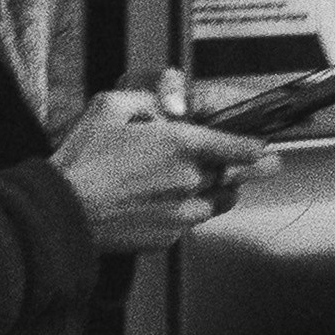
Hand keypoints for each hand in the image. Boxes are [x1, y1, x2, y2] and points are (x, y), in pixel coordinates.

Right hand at [50, 96, 251, 254]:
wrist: (62, 214)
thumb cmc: (82, 160)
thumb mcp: (110, 107)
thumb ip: (148, 98)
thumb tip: (171, 101)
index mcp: (180, 143)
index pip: (241, 145)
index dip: (258, 143)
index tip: (265, 143)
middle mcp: (189, 179)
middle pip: (241, 175)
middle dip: (257, 167)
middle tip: (272, 163)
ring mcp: (182, 212)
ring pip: (222, 200)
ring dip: (227, 189)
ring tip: (226, 181)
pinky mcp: (169, 236)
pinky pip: (195, 221)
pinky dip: (194, 210)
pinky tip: (179, 202)